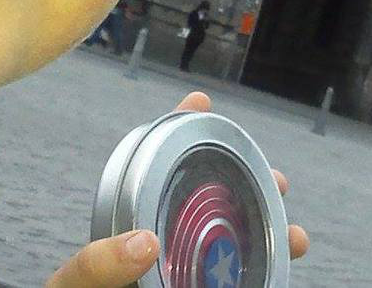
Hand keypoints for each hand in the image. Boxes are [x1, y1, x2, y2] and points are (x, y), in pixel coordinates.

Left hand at [46, 91, 308, 286]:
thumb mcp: (75, 285)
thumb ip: (96, 266)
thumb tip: (145, 244)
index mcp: (129, 223)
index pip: (156, 164)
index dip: (179, 127)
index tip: (200, 101)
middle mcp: (159, 239)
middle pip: (210, 197)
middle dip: (250, 180)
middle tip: (278, 180)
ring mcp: (180, 267)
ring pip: (231, 240)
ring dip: (269, 231)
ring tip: (296, 236)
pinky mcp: (198, 283)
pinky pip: (232, 277)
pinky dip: (263, 272)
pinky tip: (284, 271)